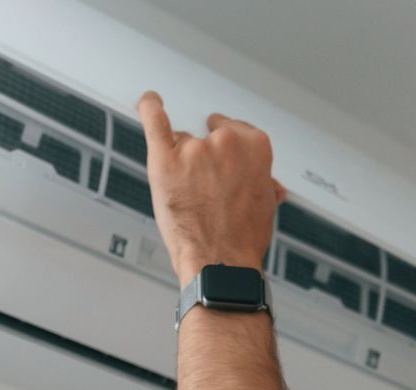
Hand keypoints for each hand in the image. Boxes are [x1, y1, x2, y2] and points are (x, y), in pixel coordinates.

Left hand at [136, 92, 285, 286]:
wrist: (221, 262)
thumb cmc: (242, 239)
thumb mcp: (264, 206)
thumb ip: (261, 182)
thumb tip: (265, 183)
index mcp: (255, 147)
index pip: (237, 130)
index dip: (228, 148)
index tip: (223, 157)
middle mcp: (226, 143)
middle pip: (208, 135)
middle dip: (207, 157)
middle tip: (207, 188)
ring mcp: (195, 150)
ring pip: (184, 142)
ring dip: (184, 162)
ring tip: (190, 195)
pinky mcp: (166, 159)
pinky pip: (154, 121)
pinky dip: (150, 107)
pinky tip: (150, 102)